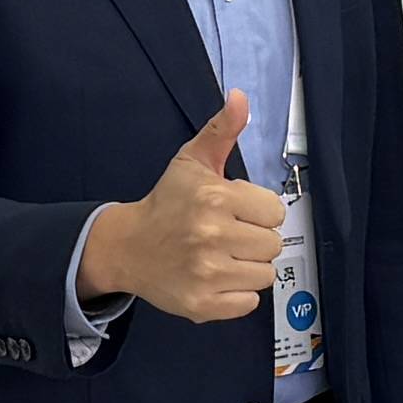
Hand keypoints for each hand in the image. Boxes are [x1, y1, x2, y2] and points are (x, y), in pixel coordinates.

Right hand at [79, 91, 284, 324]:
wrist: (127, 247)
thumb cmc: (166, 203)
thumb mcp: (192, 160)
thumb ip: (222, 130)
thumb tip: (240, 98)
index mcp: (215, 198)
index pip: (274, 211)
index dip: (258, 210)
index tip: (236, 211)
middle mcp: (212, 236)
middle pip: (272, 244)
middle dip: (253, 238)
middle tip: (227, 235)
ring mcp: (207, 273)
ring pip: (264, 275)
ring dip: (247, 266)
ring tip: (221, 256)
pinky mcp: (202, 304)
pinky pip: (248, 303)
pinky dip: (236, 294)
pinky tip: (215, 277)